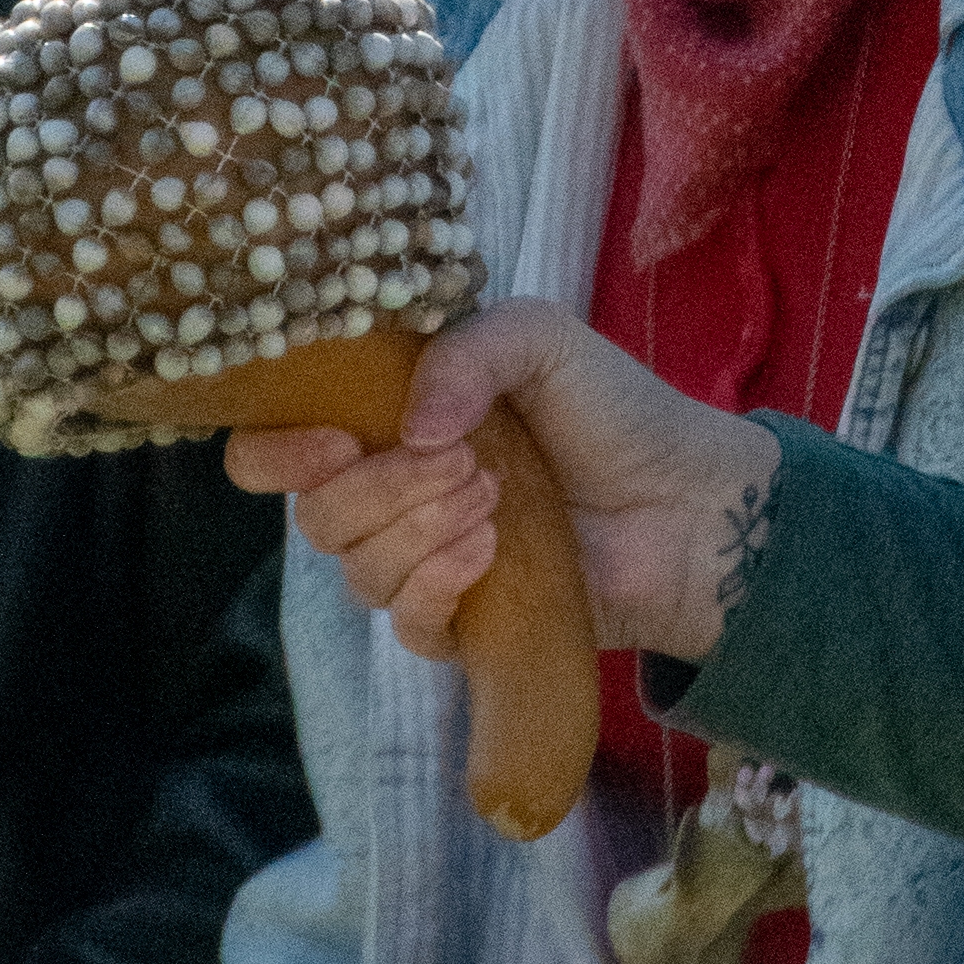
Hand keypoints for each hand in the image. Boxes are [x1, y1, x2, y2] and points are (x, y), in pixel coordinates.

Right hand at [227, 299, 782, 667]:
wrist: (687, 501)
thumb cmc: (612, 410)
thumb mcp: (539, 338)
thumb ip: (466, 350)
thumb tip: (408, 427)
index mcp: (387, 420)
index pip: (275, 450)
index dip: (277, 453)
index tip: (333, 441)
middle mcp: (391, 493)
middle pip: (316, 517)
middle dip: (378, 489)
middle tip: (463, 460)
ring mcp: (422, 563)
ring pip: (357, 571)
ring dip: (418, 532)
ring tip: (493, 500)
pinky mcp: (462, 623)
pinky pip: (406, 625)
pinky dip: (435, 587)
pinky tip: (486, 553)